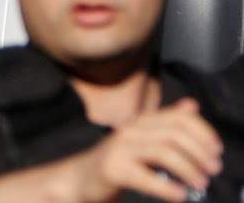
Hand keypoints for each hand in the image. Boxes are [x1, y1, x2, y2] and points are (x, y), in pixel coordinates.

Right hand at [73, 99, 222, 202]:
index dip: (202, 132)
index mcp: (141, 122)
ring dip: (188, 169)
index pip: (178, 118)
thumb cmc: (117, 161)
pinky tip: (179, 194)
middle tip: (212, 169)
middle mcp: (130, 131)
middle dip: (199, 152)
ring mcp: (119, 149)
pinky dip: (166, 187)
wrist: (81, 177)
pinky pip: (144, 176)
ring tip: (199, 183)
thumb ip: (166, 122)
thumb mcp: (143, 138)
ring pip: (163, 152)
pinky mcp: (113, 169)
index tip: (216, 150)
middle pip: (173, 134)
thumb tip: (192, 105)